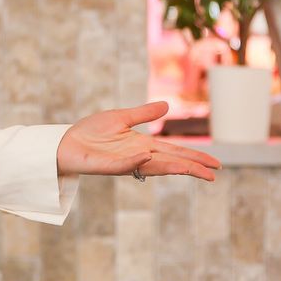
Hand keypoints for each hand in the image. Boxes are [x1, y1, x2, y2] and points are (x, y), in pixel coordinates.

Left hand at [55, 101, 221, 180]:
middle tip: (214, 174)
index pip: (175, 152)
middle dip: (192, 168)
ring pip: (154, 167)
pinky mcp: (108, 166)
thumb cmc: (91, 132)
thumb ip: (144, 114)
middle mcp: (139, 156)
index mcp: (144, 145)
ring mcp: (125, 163)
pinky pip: (124, 165)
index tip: (214, 163)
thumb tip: (166, 106)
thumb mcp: (121, 117)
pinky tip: (147, 156)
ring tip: (193, 170)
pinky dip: (136, 161)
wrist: (66, 142)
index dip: (194, 157)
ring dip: (173, 167)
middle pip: (171, 162)